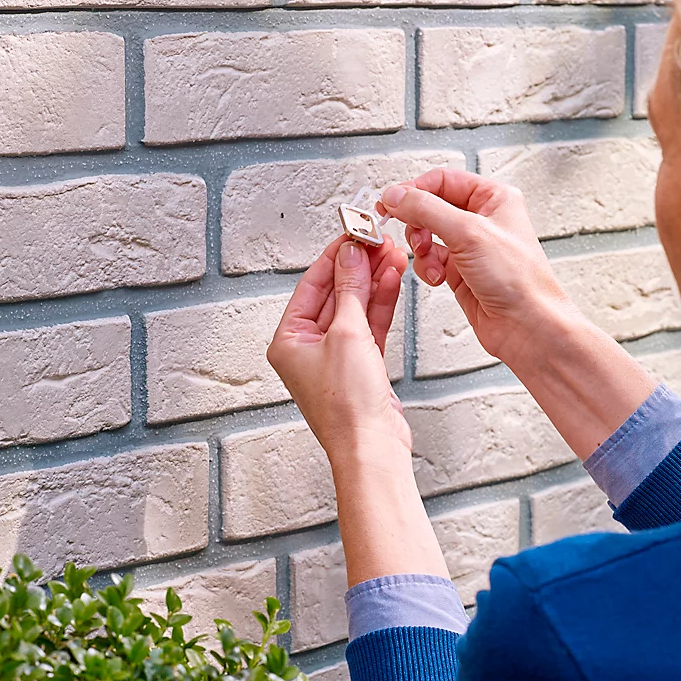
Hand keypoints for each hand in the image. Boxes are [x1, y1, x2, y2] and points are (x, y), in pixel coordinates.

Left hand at [266, 233, 411, 465]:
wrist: (372, 447)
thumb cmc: (347, 407)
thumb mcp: (346, 334)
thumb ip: (350, 289)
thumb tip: (349, 254)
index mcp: (288, 341)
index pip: (311, 284)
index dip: (334, 256)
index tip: (353, 233)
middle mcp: (307, 348)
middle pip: (335, 293)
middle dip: (358, 266)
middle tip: (377, 241)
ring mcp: (335, 356)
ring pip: (355, 307)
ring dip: (373, 281)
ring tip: (392, 254)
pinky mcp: (361, 365)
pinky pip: (369, 324)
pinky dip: (381, 302)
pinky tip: (393, 280)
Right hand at [377, 168, 570, 367]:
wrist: (527, 326)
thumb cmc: (519, 280)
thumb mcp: (468, 233)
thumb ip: (426, 209)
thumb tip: (397, 194)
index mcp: (493, 198)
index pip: (442, 180)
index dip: (414, 190)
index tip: (391, 202)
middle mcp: (482, 219)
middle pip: (431, 207)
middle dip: (417, 223)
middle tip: (413, 234)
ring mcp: (470, 246)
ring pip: (427, 234)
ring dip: (421, 248)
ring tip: (430, 259)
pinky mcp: (460, 271)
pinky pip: (430, 259)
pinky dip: (427, 267)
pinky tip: (437, 278)